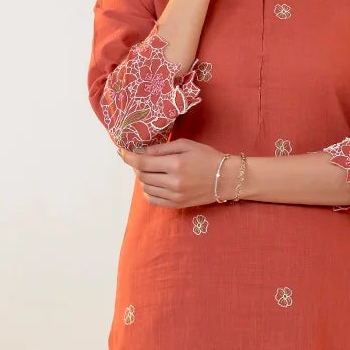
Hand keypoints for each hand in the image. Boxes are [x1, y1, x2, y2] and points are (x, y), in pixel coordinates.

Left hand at [119, 139, 240, 208]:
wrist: (227, 179)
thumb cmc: (208, 157)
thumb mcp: (186, 145)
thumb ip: (162, 148)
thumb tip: (141, 151)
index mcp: (176, 164)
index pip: (143, 162)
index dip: (128, 157)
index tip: (121, 152)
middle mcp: (173, 182)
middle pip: (142, 175)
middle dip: (138, 166)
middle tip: (144, 159)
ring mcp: (175, 196)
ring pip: (146, 188)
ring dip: (144, 178)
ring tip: (153, 171)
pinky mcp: (177, 204)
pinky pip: (153, 200)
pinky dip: (149, 191)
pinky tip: (156, 184)